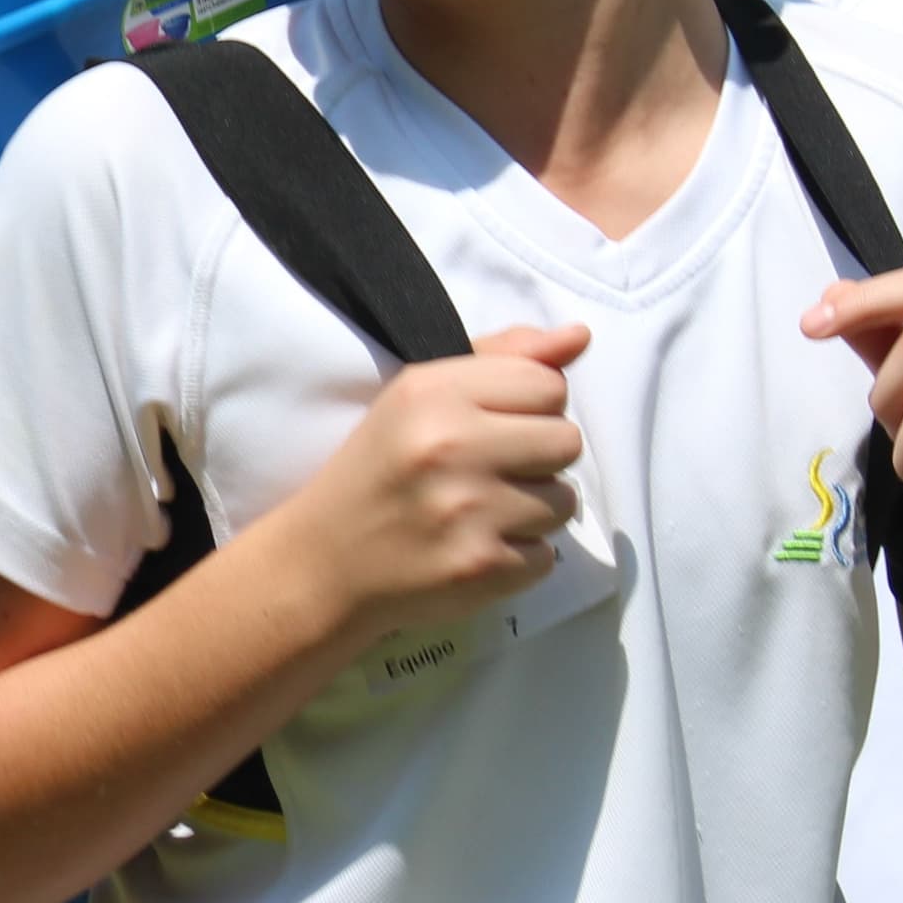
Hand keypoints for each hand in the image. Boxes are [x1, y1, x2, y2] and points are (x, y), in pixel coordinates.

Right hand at [280, 324, 589, 636]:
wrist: (322, 562)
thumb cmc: (377, 470)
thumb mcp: (418, 396)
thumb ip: (499, 359)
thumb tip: (580, 336)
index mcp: (432, 391)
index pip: (548, 384)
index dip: (528, 408)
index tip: (491, 428)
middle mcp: (451, 444)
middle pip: (567, 440)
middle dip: (537, 459)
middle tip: (489, 473)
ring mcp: (468, 509)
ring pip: (564, 501)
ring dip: (532, 511)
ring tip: (480, 513)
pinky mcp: (481, 566)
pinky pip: (546, 555)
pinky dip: (517, 558)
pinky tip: (473, 549)